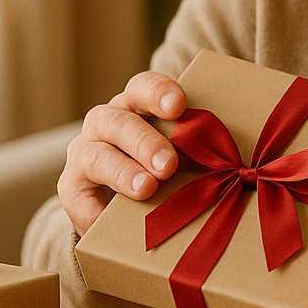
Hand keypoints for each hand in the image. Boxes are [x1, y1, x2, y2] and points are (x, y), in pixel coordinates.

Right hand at [58, 72, 188, 236]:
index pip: (143, 88)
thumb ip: (199, 152)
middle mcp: (106, 123)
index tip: (179, 105)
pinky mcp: (71, 188)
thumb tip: (236, 166)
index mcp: (136, 107)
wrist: (124, 208)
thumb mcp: (183, 157)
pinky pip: (79, 197)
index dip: (159, 93)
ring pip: (96, 155)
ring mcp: (85, 153)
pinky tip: (110, 219)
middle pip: (119, 121)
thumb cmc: (165, 172)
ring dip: (123, 172)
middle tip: (168, 163)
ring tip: (146, 188)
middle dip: (145, 142)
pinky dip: (96, 210)